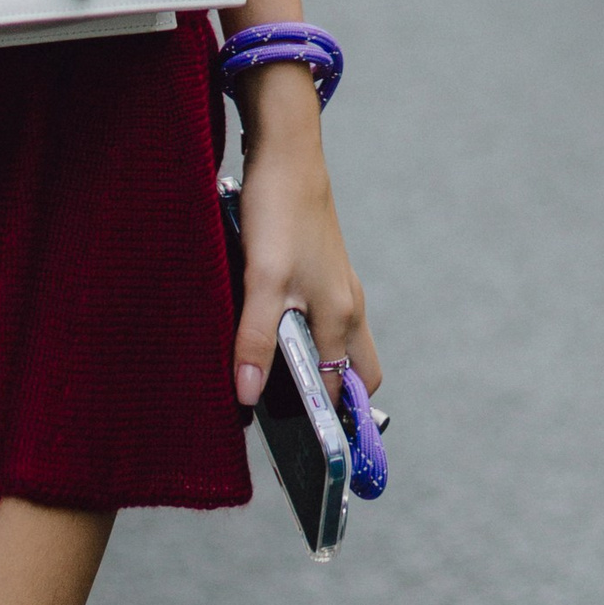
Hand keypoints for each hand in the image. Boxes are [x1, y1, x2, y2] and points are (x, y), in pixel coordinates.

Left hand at [230, 95, 380, 410]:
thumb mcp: (262, 280)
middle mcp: (348, 306)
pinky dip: (304, 332)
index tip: (301, 454)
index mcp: (342, 318)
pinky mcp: (321, 266)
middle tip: (289, 413)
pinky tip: (269, 324)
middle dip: (332, 398)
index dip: (326, 424)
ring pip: (338, 343)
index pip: (345, 393)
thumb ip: (256, 340)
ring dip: (314, 362)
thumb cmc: (278, 212)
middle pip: (354, 375)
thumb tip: (249, 397)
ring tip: (272, 372)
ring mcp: (338, 285)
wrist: (286, 150)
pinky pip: (323, 315)